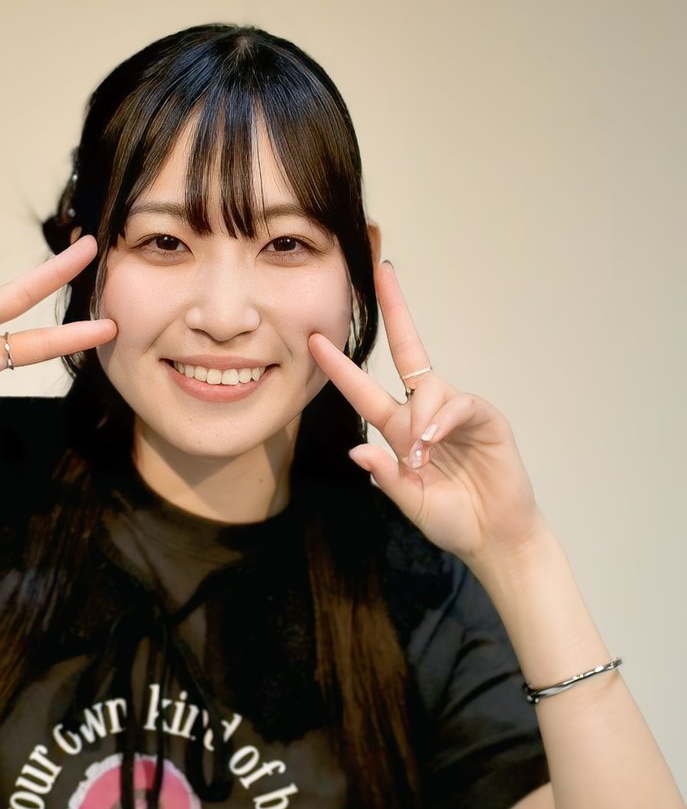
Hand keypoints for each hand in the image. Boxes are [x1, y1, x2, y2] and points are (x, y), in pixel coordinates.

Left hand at [308, 259, 542, 563]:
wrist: (493, 537)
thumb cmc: (451, 520)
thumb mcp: (409, 502)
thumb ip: (387, 476)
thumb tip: (358, 450)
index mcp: (401, 432)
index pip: (366, 391)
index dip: (341, 368)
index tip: (314, 341)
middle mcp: (425, 414)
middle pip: (409, 351)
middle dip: (396, 311)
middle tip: (382, 271)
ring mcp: (456, 413)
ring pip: (430, 389)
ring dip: (420, 420)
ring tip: (422, 457)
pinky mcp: (485, 418)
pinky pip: (459, 405)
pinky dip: (442, 420)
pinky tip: (433, 443)